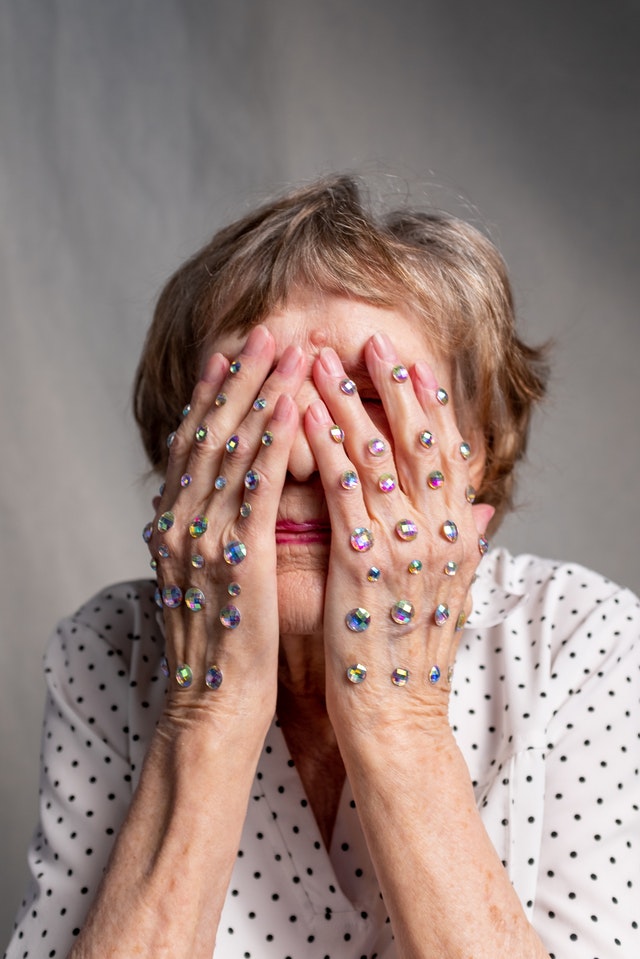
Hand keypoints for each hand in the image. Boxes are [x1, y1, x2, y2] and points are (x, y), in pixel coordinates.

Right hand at [144, 325, 304, 724]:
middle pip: (209, 433)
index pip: (194, 445)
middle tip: (266, 330)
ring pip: (231, 450)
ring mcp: (203, 541)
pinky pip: (254, 490)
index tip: (235, 351)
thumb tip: (236, 497)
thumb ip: (219, 533)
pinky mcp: (236, 563)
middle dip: (240, 378)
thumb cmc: (223, 650)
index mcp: (175, 527)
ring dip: (262, 394)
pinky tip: (294, 407)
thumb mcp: (210, 581)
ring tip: (290, 350)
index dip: (214, 393)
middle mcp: (180, 525)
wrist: (211, 713)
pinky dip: (272, 443)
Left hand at [304, 329, 493, 732]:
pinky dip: (323, 446)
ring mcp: (404, 546)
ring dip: (346, 402)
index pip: (448, 452)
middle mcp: (440, 532)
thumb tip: (477, 506)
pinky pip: (342, 489)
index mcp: (458, 537)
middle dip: (392, 386)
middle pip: (417, 439)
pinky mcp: (363, 563)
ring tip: (321, 363)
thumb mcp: (449, 595)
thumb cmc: (413, 657)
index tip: (407, 365)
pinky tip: (301, 415)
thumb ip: (461, 542)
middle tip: (369, 342)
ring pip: (375, 454)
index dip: (427, 404)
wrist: (398, 720)